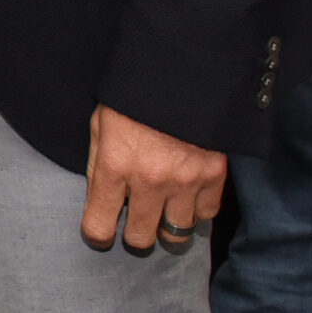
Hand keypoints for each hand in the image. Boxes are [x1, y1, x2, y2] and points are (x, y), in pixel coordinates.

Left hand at [81, 104, 224, 252]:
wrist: (181, 73)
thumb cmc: (133, 98)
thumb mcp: (101, 125)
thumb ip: (99, 164)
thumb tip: (100, 198)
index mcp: (114, 167)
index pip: (99, 225)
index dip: (98, 234)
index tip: (101, 232)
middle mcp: (149, 181)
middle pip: (141, 238)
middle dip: (135, 236)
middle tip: (135, 225)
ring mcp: (185, 182)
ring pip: (176, 232)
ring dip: (167, 227)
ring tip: (163, 215)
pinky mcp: (213, 176)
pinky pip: (206, 214)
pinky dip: (196, 212)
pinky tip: (187, 200)